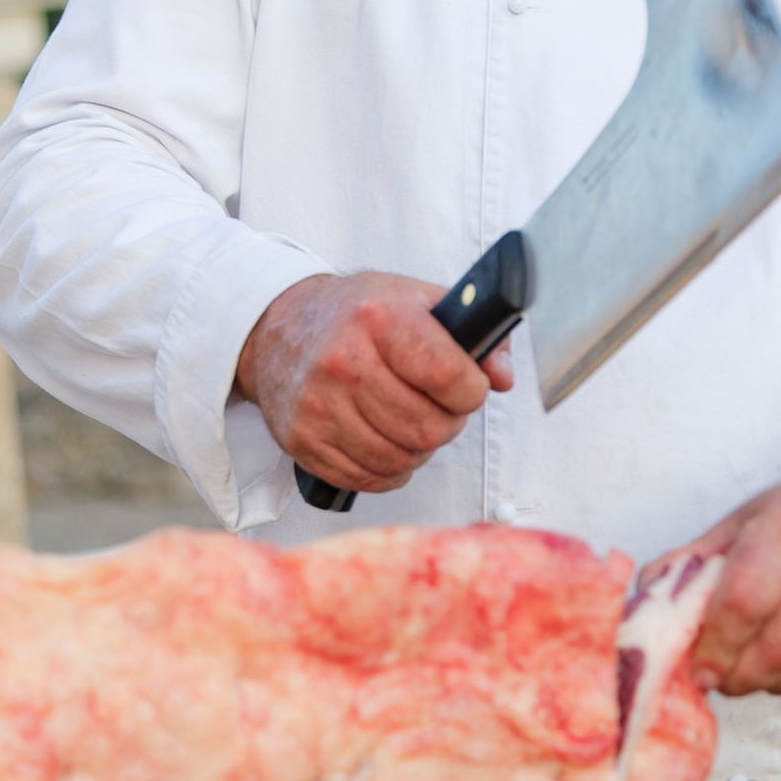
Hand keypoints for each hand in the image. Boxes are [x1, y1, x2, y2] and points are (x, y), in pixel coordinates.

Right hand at [236, 271, 510, 494]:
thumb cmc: (355, 316)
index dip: (471, 391)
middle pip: (427, 429)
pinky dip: (386, 470)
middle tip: (436, 407)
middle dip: (445, 424)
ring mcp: (319, 405)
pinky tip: (383, 440)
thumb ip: (471, 335)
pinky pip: (367, 479)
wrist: (280, 328)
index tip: (467, 386)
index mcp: (379, 318)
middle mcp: (344, 362)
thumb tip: (500, 376)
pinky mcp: (302, 440)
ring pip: (399, 461)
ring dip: (416, 450)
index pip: (450, 376)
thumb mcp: (417, 301)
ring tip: (408, 422)